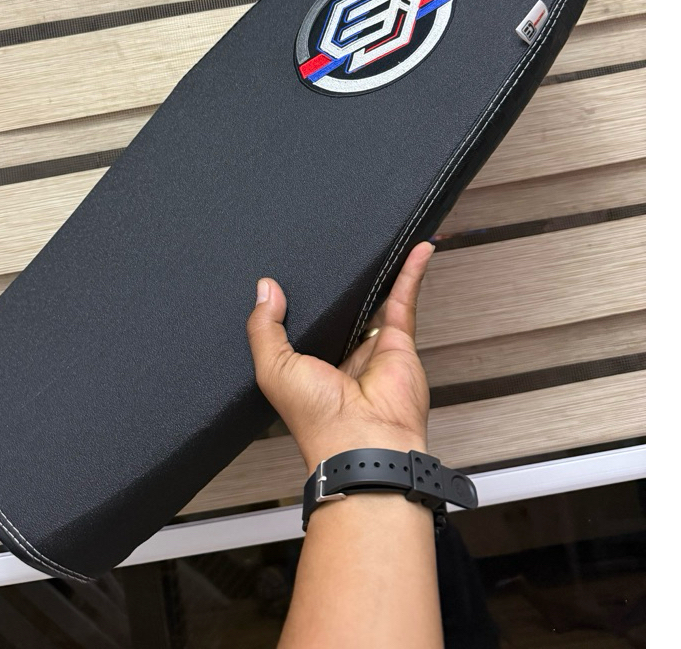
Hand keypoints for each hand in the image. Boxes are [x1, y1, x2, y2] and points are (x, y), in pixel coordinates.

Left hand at [246, 242, 433, 471]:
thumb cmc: (316, 417)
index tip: (292, 268)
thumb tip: (266, 289)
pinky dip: (412, 271)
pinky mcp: (399, 341)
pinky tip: (416, 248)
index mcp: (307, 364)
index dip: (299, 297)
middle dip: (341, 279)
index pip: (303, 322)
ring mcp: (372, 346)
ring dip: (380, 269)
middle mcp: (340, 354)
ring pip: (376, 297)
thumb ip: (264, 328)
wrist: (363, 443)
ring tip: (378, 237)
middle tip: (337, 244)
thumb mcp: (272, 368)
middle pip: (342, 306)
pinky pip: (405, 298)